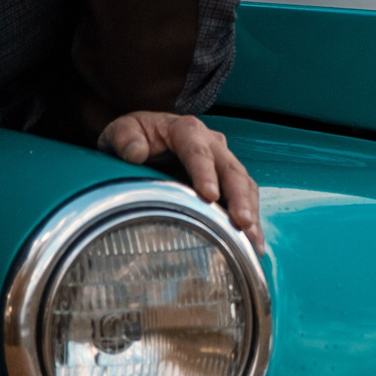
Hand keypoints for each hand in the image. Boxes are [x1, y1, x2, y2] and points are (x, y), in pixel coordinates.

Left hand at [99, 111, 265, 253]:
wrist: (148, 137)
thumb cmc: (136, 136)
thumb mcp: (121, 130)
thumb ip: (124, 137)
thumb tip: (135, 151)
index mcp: (186, 130)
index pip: (197, 151)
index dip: (205, 172)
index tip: (209, 195)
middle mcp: (212, 143)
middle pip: (231, 170)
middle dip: (239, 198)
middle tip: (242, 222)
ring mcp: (223, 161)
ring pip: (245, 184)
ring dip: (251, 212)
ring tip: (252, 241)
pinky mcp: (228, 180)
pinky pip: (246, 197)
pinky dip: (252, 219)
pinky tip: (253, 244)